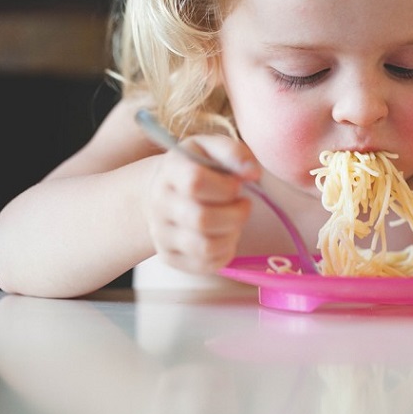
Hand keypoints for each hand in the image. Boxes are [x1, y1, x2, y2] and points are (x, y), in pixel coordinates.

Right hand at [145, 134, 260, 273]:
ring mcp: (161, 234)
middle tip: (243, 205)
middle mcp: (160, 203)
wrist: (167, 191)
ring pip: (205, 247)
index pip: (195, 182)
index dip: (226, 187)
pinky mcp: (169, 257)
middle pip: (202, 220)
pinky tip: (225, 235)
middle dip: (236, 215)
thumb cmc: (200, 168)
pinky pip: (206, 264)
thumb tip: (252, 172)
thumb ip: (234, 153)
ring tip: (234, 221)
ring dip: (232, 234)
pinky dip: (226, 251)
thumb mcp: (213, 148)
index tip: (237, 185)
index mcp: (171, 170)